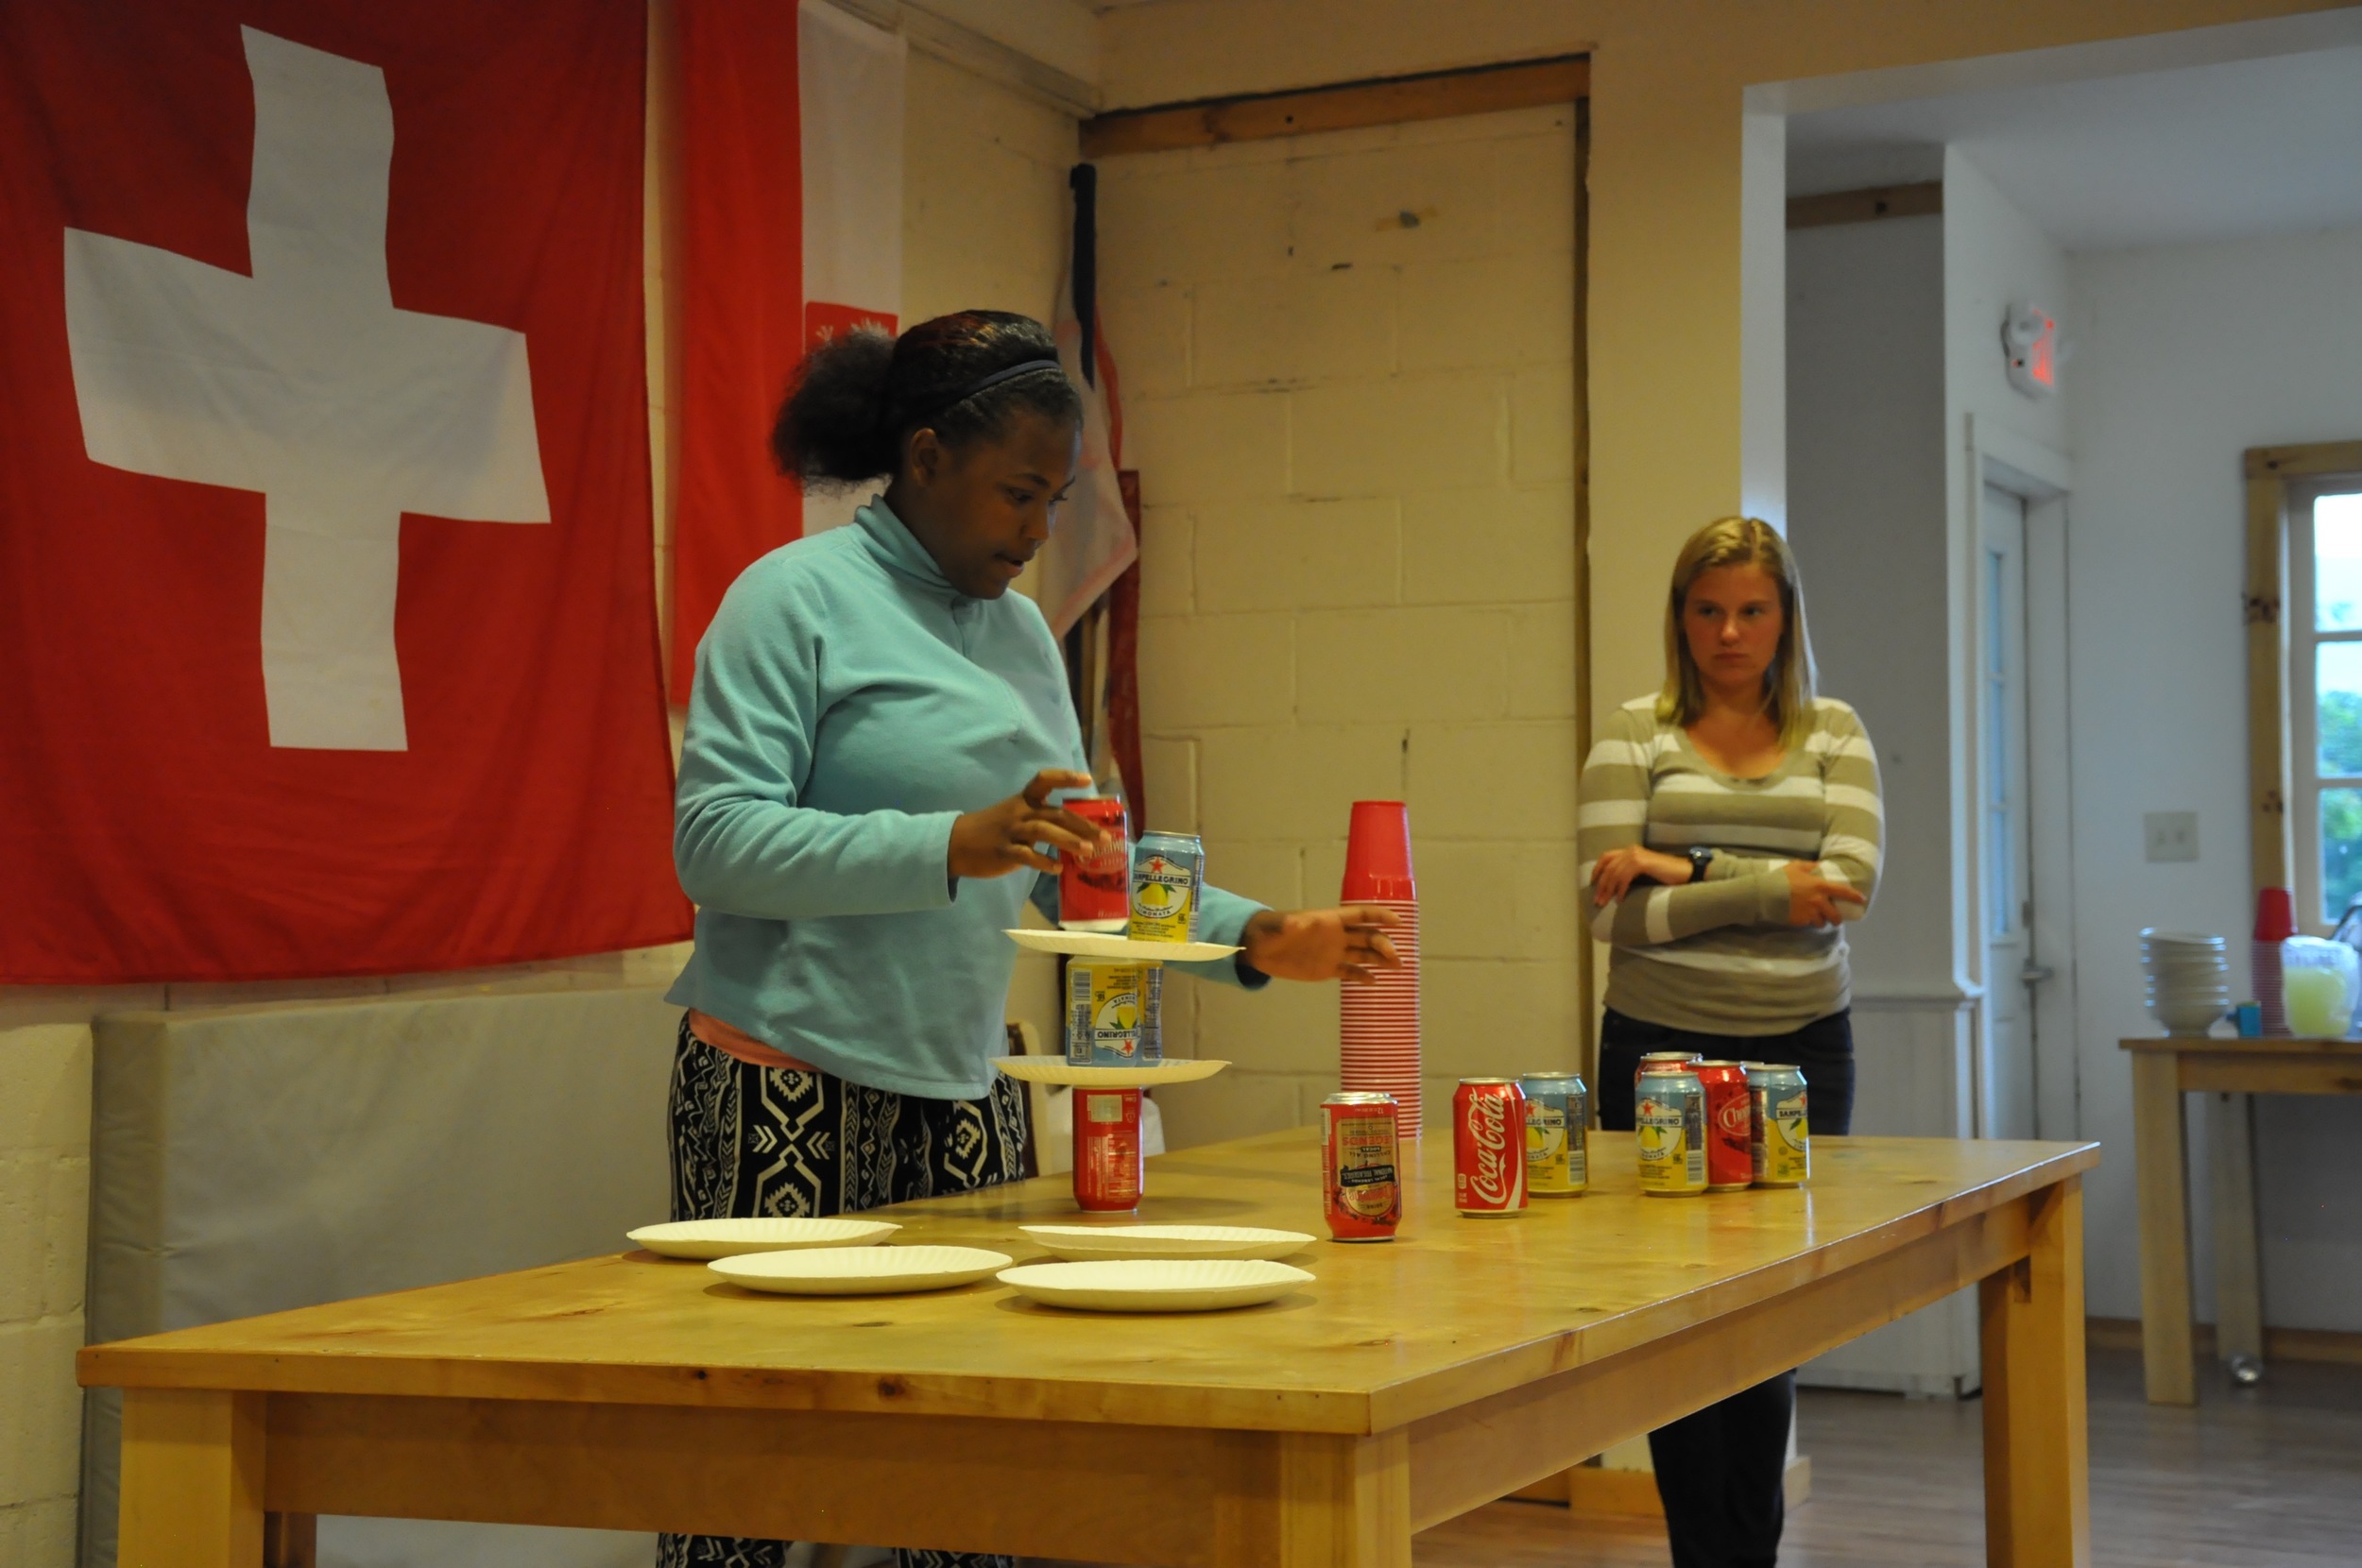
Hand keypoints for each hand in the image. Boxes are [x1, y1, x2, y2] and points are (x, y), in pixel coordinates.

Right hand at [947, 770, 1107, 879]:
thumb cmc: (993, 828)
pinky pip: (1026, 855)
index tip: (1087, 780)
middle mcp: (1020, 812)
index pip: (1045, 780)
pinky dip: (1043, 862)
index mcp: (1024, 799)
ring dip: (1068, 840)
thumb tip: (1078, 832)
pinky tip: (1058, 868)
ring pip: (1043, 831)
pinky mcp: (1004, 851)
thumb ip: (1041, 819)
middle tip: (1104, 838)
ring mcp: (1011, 831)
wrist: (956, 843)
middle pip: (1055, 813)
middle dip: (1082, 825)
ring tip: (1088, 852)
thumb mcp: (1015, 815)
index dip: (1065, 777)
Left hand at [1240, 906, 1402, 983]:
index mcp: (1330, 920)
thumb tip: (1297, 923)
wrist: (1259, 948)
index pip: (1360, 915)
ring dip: (1380, 959)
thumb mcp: (1279, 927)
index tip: (1397, 921)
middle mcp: (1337, 935)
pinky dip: (1362, 976)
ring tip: (1396, 968)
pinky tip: (1374, 982)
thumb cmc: (1270, 931)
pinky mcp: (1327, 969)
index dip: (1379, 915)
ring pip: (1363, 954)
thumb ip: (1290, 925)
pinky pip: (1349, 971)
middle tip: (1394, 956)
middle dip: (1383, 944)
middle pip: (1367, 936)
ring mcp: (1333, 952)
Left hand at [1590, 845, 1693, 905]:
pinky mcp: (1643, 863)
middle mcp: (1631, 850)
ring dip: (1608, 890)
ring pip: (1615, 873)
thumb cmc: (1665, 876)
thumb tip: (1612, 886)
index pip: (1606, 857)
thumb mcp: (1642, 873)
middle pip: (1608, 867)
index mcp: (1630, 851)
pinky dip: (1621, 889)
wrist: (1684, 872)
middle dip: (1601, 885)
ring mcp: (1637, 855)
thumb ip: (1628, 873)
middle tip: (1597, 901)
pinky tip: (1619, 899)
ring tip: (1605, 903)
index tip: (1592, 884)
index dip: (1597, 870)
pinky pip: (1625, 877)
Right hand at [1784, 861, 1866, 927]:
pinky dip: (1809, 922)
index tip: (1862, 899)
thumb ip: (1811, 866)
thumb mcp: (1797, 866)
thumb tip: (1820, 866)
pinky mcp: (1801, 921)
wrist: (1766, 893)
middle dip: (1836, 919)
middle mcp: (1818, 901)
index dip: (1854, 896)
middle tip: (1834, 919)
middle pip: (1835, 916)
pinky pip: (1809, 924)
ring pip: (1822, 923)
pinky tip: (1804, 918)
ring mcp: (1810, 913)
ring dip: (1822, 921)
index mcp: (1820, 887)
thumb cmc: (1782, 878)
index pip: (1842, 892)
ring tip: (1817, 919)